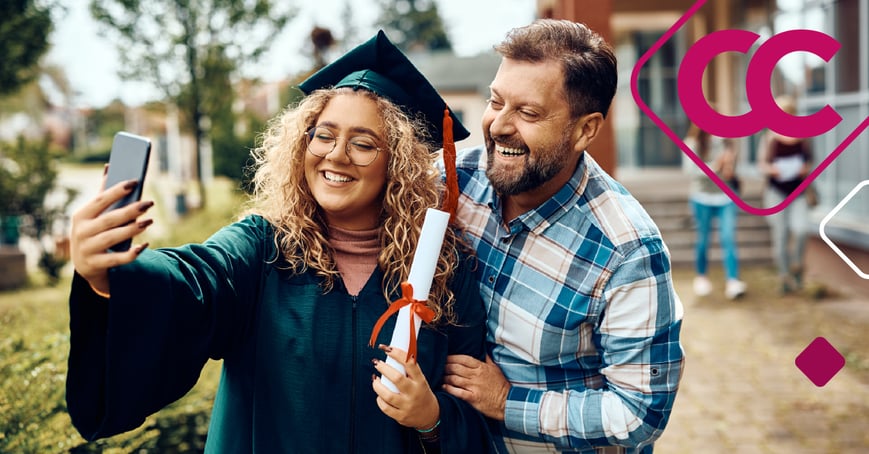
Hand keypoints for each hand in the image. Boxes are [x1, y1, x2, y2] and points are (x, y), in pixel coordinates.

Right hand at [70, 170, 153, 294]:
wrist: (85, 266)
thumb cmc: (93, 233)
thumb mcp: (93, 216)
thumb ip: (102, 194)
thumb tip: (110, 166)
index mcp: (80, 216)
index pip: (100, 201)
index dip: (117, 191)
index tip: (135, 182)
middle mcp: (81, 232)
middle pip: (110, 219)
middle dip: (131, 210)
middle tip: (149, 203)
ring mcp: (87, 250)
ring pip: (113, 237)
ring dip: (133, 229)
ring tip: (150, 221)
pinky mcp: (96, 265)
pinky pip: (117, 259)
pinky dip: (132, 253)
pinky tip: (145, 245)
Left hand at [371, 345, 439, 429]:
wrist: (430, 415)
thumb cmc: (421, 393)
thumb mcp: (420, 380)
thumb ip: (409, 370)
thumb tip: (392, 352)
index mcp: (420, 380)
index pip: (410, 363)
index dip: (397, 354)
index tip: (386, 348)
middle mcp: (414, 392)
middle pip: (397, 378)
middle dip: (383, 368)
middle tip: (376, 362)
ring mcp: (408, 405)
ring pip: (388, 395)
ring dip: (377, 385)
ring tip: (375, 379)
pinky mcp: (401, 416)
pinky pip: (385, 408)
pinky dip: (379, 400)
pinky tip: (379, 395)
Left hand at [443, 354, 509, 420]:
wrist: (507, 402)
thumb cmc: (501, 385)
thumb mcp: (496, 369)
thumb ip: (487, 359)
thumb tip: (483, 350)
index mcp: (481, 367)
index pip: (463, 359)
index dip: (452, 357)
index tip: (445, 357)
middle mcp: (476, 376)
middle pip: (456, 368)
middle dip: (446, 366)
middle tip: (440, 367)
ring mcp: (473, 387)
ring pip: (454, 379)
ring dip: (445, 377)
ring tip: (440, 377)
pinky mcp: (472, 398)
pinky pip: (457, 391)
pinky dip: (448, 388)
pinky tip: (444, 387)